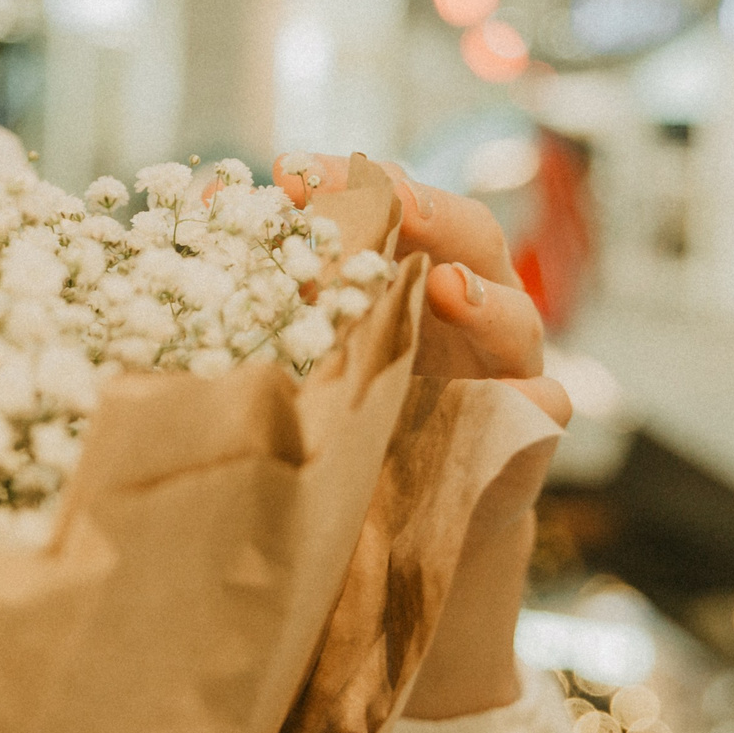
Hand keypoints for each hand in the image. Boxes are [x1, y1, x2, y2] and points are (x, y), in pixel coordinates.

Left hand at [277, 152, 568, 718]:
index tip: (292, 170)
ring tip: (448, 288)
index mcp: (406, 285)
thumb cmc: (334, 447)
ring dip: (487, 300)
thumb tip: (190, 231)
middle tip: (393, 197)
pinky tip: (521, 402)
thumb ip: (264, 305)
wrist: (388, 562)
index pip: (390, 211)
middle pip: (471, 242)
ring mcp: (502, 380)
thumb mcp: (296, 371)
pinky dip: (535, 406)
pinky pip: (542, 420)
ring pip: (517, 321)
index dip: (349, 184)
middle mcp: (461, 320)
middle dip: (432, 213)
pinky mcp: (522, 450)